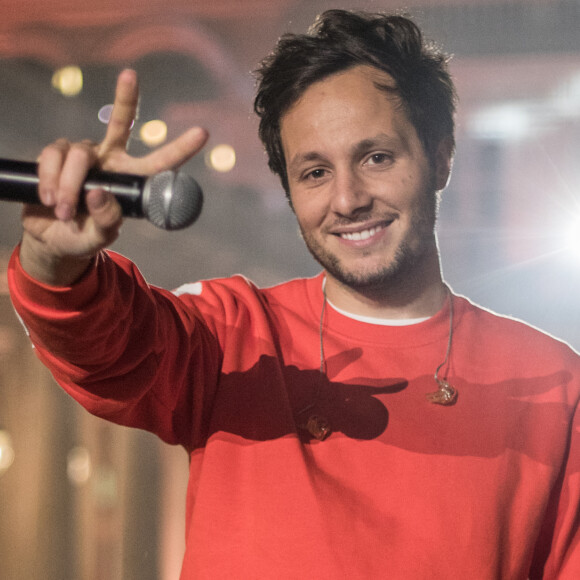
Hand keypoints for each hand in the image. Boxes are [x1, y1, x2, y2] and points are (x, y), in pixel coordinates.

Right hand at [20, 69, 208, 285]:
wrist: (51, 238)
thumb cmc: (83, 236)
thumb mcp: (100, 236)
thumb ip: (106, 221)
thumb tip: (98, 193)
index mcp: (131, 179)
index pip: (159, 162)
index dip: (180, 148)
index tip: (203, 132)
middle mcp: (110, 159)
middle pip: (121, 123)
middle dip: (126, 98)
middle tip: (130, 75)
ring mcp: (83, 155)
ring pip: (78, 155)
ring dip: (70, 186)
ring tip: (65, 212)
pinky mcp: (56, 155)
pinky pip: (53, 158)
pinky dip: (51, 180)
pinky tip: (49, 198)